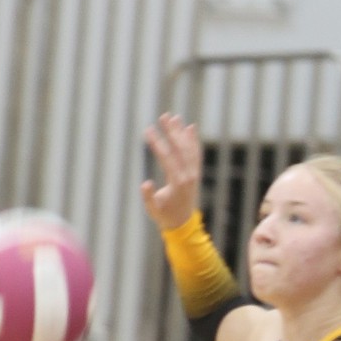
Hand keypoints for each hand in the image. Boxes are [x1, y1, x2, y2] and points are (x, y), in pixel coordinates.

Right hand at [140, 112, 201, 230]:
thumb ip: (148, 197)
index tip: (148, 130)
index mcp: (177, 182)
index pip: (166, 157)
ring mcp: (194, 174)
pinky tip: (190, 128)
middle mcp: (188, 175)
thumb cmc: (165, 216)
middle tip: (164, 116)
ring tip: (175, 117)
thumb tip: (144, 183)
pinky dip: (194, 141)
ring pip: (189, 149)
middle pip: (180, 149)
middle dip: (172, 132)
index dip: (157, 143)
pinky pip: (195, 154)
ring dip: (182, 132)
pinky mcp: (195, 173)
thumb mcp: (153, 209)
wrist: (183, 224)